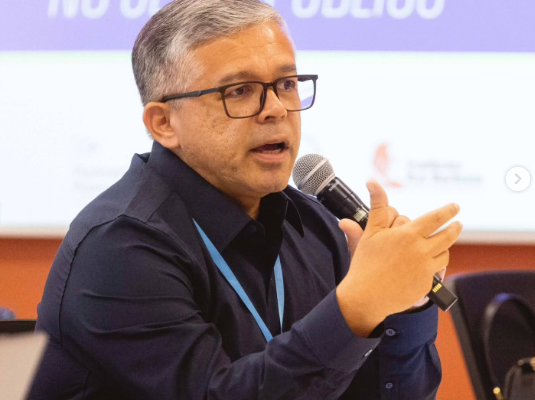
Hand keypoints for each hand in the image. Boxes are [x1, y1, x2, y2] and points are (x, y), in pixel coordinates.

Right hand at [336, 180, 461, 336]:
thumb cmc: (365, 263)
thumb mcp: (370, 231)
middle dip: (455, 227)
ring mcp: (425, 269)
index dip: (448, 211)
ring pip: (444, 253)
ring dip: (444, 247)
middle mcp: (421, 251)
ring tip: (441, 245)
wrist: (366, 296)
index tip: (455, 206)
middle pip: (448, 235)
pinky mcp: (426, 284)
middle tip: (457, 223)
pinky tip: (426, 265)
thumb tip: (372, 181)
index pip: (435, 218)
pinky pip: (436, 271)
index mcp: (408, 235)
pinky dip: (433, 265)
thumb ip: (377, 206)